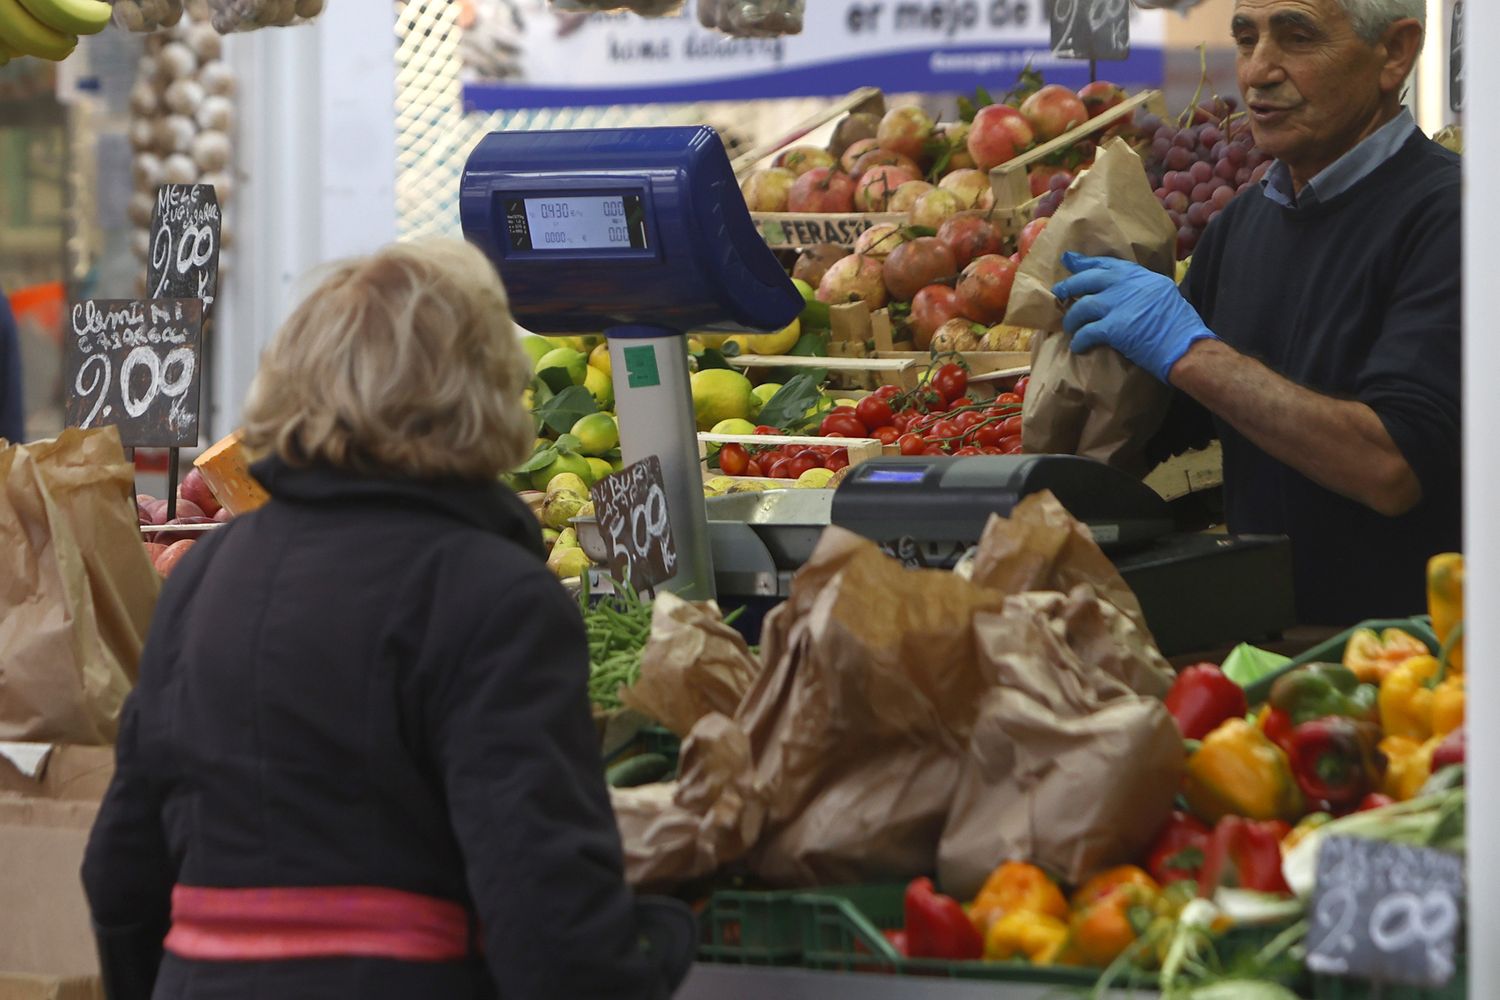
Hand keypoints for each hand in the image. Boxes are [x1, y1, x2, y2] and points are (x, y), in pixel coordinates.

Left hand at [1051, 252, 1217, 381]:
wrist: (1186, 347)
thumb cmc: (1181, 327)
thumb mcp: (1164, 295)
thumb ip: (1142, 290)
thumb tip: (1124, 294)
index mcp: (1142, 276)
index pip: (1109, 264)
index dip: (1087, 262)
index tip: (1070, 260)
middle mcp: (1129, 285)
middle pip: (1090, 278)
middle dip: (1070, 284)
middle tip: (1058, 291)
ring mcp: (1120, 304)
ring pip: (1083, 306)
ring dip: (1072, 318)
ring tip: (1069, 326)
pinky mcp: (1114, 327)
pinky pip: (1087, 332)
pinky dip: (1079, 340)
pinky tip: (1077, 346)